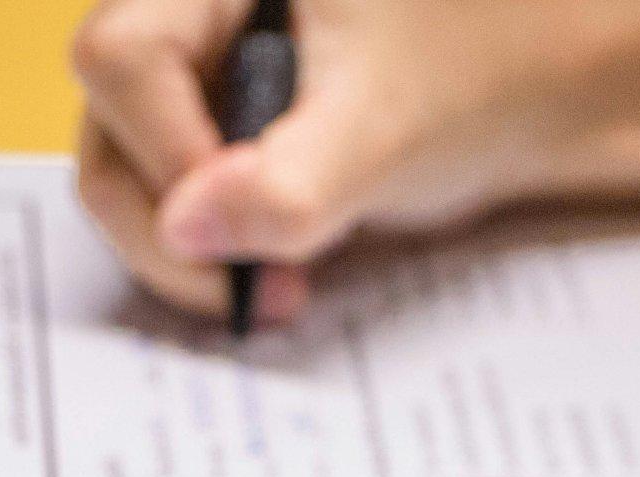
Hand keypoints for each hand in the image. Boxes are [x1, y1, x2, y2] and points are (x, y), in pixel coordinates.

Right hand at [71, 0, 589, 320]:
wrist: (532, 89)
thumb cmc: (472, 76)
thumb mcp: (388, 129)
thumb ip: (293, 182)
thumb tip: (185, 227)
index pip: (122, 56)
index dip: (165, 151)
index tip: (238, 217)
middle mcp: (187, 12)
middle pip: (106, 125)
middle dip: (169, 224)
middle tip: (253, 286)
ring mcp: (190, 74)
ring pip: (125, 172)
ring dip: (188, 251)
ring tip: (278, 284)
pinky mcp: (204, 128)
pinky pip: (165, 196)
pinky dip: (208, 249)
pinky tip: (271, 271)